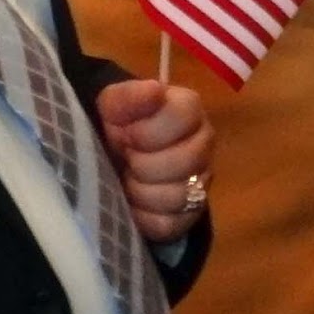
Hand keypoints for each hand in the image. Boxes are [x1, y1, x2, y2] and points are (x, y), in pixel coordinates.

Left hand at [96, 79, 214, 242]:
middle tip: (126, 157)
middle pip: (186, 162)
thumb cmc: (114, 126)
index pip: (183, 118)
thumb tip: (154, 90)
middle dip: (143, 163)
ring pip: (178, 196)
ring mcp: (201, 182)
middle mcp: (204, 145)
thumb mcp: (110, 105)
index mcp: (189, 111)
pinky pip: (169, 222)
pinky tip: (132, 204)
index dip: (148, 130)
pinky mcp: (189, 215)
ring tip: (127, 180)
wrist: (110, 157)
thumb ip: (128, 96)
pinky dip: (143, 216)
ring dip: (141, 191)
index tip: (125, 133)